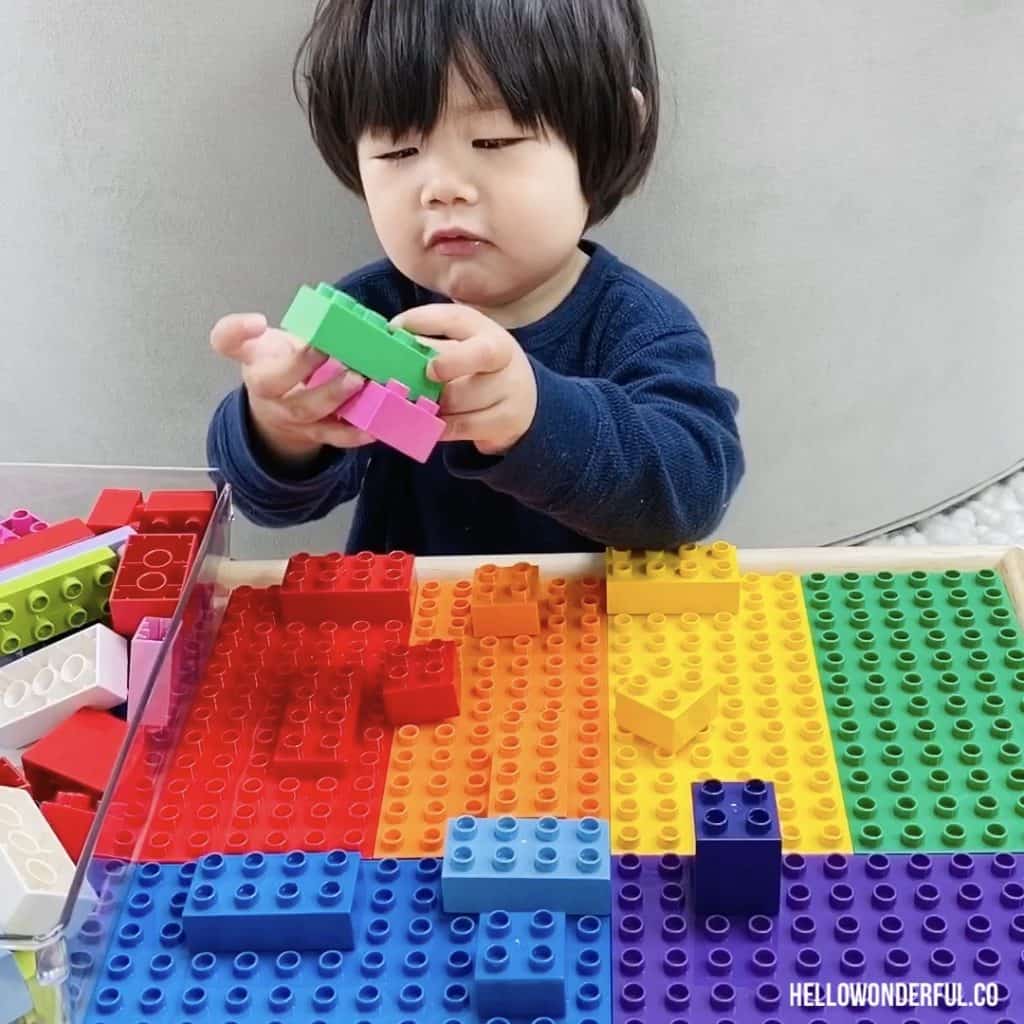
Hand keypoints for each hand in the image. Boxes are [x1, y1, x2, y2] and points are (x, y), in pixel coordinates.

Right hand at [209, 313, 372, 464]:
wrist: (280, 408)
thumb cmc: (282, 363)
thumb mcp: (278, 340)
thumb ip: (300, 324)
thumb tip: (342, 316)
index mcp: (253, 358)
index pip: (227, 341)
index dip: (237, 331)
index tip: (258, 320)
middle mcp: (264, 389)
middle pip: (271, 383)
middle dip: (301, 365)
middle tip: (330, 349)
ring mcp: (286, 415)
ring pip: (304, 412)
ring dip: (332, 397)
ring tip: (358, 381)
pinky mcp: (311, 433)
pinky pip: (331, 436)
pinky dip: (353, 433)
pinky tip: (373, 426)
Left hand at [391, 305, 537, 455]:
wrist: (521, 400)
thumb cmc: (476, 369)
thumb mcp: (459, 349)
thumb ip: (427, 346)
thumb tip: (386, 343)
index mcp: (483, 329)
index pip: (456, 318)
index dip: (424, 320)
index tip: (395, 329)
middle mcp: (502, 354)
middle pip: (479, 354)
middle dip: (449, 363)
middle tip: (427, 372)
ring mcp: (509, 388)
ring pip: (462, 398)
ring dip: (434, 404)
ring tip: (419, 404)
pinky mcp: (507, 419)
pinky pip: (464, 426)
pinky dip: (441, 426)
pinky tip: (431, 423)